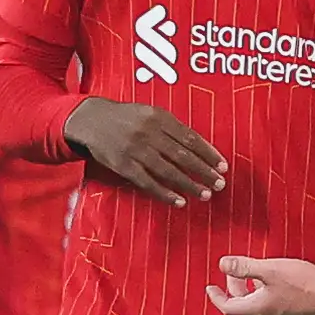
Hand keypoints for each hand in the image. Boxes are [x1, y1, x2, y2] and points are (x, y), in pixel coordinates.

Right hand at [65, 98, 225, 204]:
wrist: (90, 119)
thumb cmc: (127, 117)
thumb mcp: (150, 112)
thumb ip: (172, 128)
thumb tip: (202, 148)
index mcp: (159, 118)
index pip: (190, 138)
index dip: (209, 154)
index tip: (223, 166)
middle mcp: (148, 133)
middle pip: (182, 156)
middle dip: (204, 172)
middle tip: (220, 184)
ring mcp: (135, 150)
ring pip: (168, 171)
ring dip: (189, 185)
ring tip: (205, 195)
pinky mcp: (123, 166)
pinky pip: (147, 182)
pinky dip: (165, 193)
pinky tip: (179, 201)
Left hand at [206, 255, 314, 314]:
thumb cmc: (305, 284)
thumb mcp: (270, 270)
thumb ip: (244, 267)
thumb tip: (222, 264)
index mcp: (259, 308)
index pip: (228, 307)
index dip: (217, 296)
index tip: (211, 288)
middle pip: (245, 306)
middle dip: (237, 289)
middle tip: (237, 273)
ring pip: (262, 307)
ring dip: (255, 292)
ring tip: (260, 277)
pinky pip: (277, 308)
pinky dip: (270, 296)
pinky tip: (282, 284)